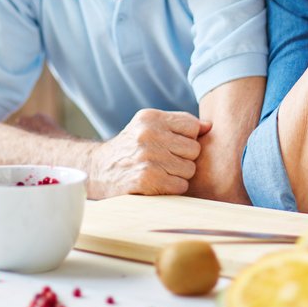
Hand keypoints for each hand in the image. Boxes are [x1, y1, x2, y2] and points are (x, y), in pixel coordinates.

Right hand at [86, 109, 211, 198]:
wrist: (97, 171)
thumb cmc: (130, 149)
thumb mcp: (148, 128)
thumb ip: (178, 124)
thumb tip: (209, 126)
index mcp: (150, 118)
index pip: (192, 126)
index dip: (187, 138)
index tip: (172, 145)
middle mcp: (148, 134)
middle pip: (194, 149)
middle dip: (184, 158)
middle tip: (165, 161)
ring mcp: (147, 157)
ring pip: (189, 169)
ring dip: (178, 175)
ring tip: (159, 172)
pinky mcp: (146, 179)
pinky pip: (180, 185)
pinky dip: (172, 188)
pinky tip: (156, 183)